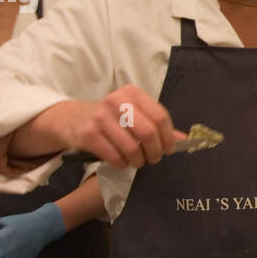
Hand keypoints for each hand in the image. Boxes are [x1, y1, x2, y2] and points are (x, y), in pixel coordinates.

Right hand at [21, 84, 182, 169]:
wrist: (73, 119)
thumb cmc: (110, 119)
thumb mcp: (133, 114)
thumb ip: (157, 125)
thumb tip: (183, 140)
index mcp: (132, 93)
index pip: (160, 116)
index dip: (168, 137)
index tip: (169, 149)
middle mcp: (116, 101)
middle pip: (148, 132)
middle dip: (155, 151)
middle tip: (153, 159)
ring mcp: (101, 117)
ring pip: (132, 148)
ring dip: (138, 161)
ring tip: (137, 162)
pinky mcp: (89, 134)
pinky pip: (115, 157)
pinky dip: (122, 164)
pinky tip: (121, 162)